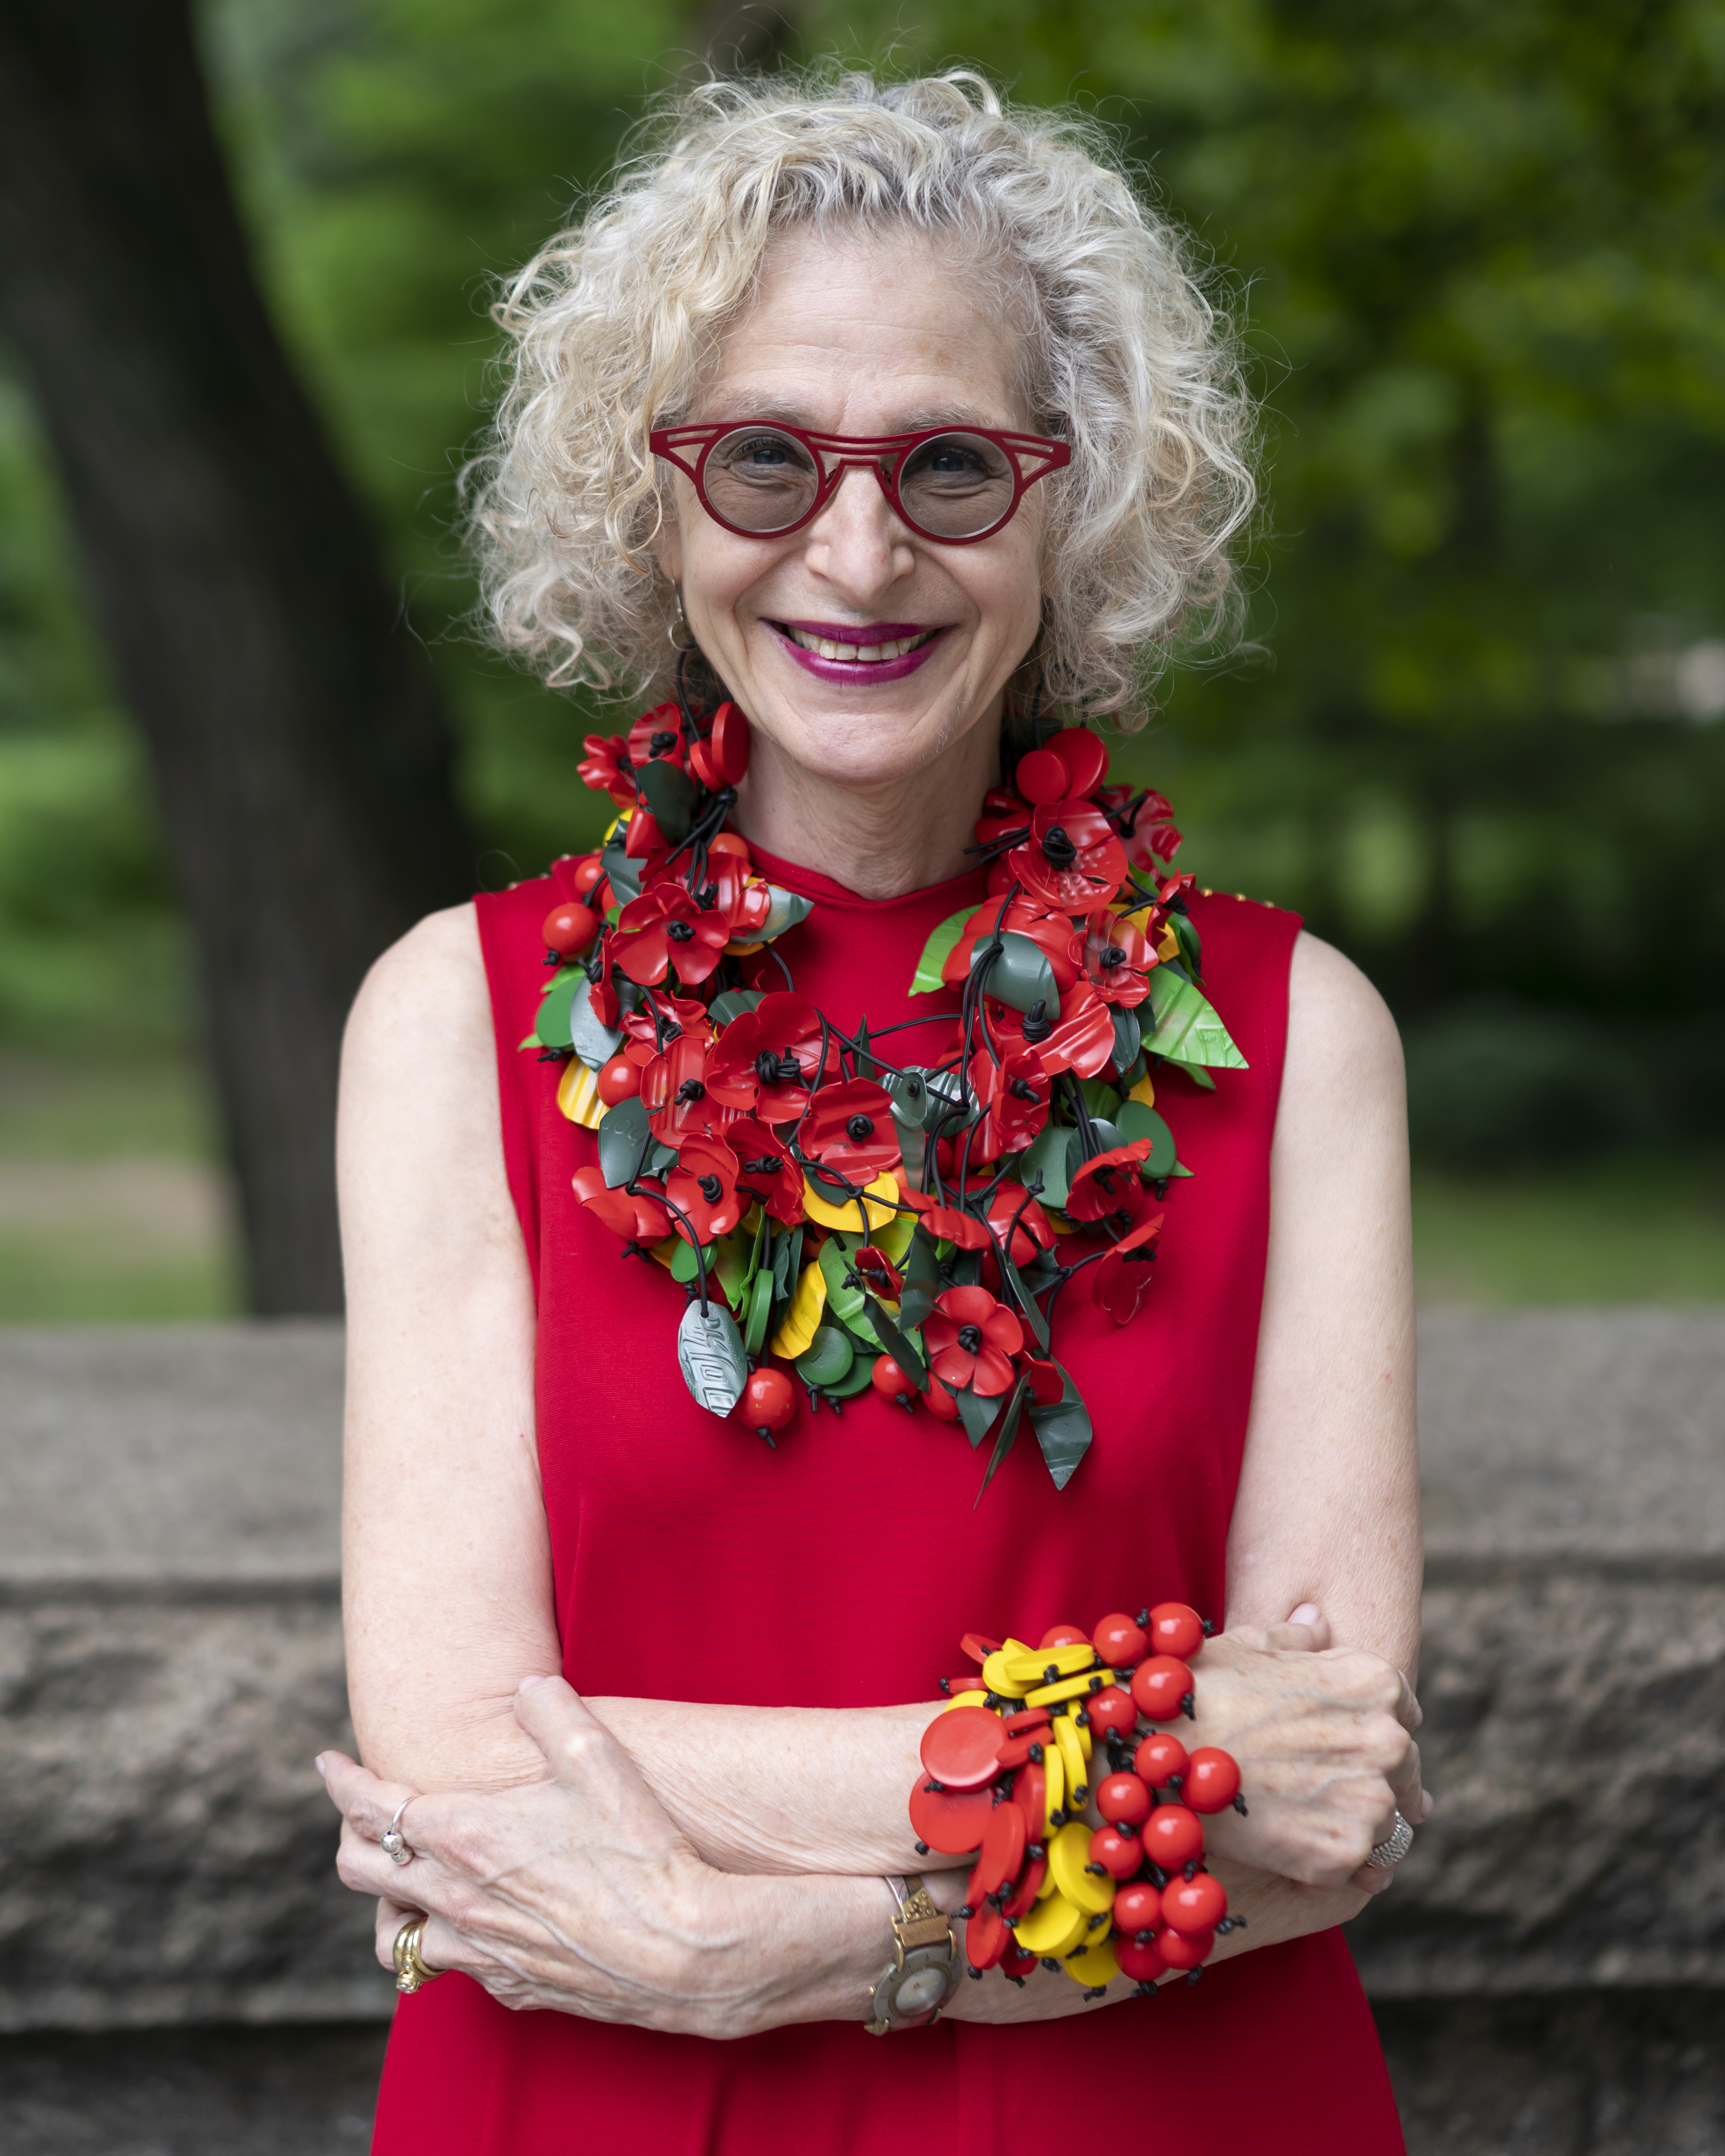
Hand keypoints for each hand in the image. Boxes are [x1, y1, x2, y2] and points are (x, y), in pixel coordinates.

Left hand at [320, 1675, 822, 2035]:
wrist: (685, 1952)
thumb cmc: (643, 1851)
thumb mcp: (599, 1759)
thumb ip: (554, 1710)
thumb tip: (527, 1683)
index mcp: (467, 1836)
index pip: (372, 1806)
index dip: (342, 1781)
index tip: (327, 1761)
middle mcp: (457, 1899)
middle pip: (361, 1870)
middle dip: (348, 1836)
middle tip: (357, 1815)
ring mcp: (480, 1952)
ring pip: (396, 1933)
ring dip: (392, 1902)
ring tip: (404, 1882)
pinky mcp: (511, 1987)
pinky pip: (453, 1968)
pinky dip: (446, 1944)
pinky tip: (473, 1928)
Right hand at [1186, 1605, 1429, 1895]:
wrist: (1154, 1755)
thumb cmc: (1196, 1690)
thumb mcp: (1246, 1645)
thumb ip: (1296, 1635)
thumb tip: (1317, 1619)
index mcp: (1372, 1681)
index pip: (1404, 1711)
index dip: (1369, 1724)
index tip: (1343, 1739)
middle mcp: (1385, 1739)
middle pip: (1403, 1769)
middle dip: (1367, 1776)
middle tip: (1318, 1785)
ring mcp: (1369, 1801)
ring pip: (1384, 1821)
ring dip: (1350, 1821)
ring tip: (1297, 1816)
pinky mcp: (1345, 1853)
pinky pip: (1356, 1864)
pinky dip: (1328, 1860)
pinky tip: (1286, 1844)